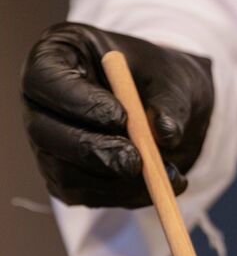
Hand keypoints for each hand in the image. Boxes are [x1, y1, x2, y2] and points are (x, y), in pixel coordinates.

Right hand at [21, 22, 213, 208]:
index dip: (79, 102)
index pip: (46, 80)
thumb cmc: (162, 81)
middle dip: (93, 151)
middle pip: (45, 132)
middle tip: (136, 162)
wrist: (168, 111)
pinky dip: (123, 196)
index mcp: (57, 59)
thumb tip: (167, 135)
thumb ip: (171, 103)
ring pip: (65, 172)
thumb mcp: (174, 80)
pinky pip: (85, 195)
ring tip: (166, 176)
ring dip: (115, 182)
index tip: (121, 118)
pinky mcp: (66, 176)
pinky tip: (158, 187)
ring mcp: (49, 143)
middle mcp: (42, 103)